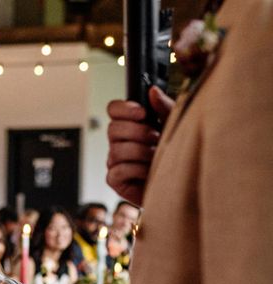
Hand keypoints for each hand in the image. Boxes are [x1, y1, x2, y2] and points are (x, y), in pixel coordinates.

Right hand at [106, 86, 174, 205]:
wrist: (179, 184)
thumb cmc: (175, 155)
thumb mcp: (175, 126)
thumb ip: (164, 108)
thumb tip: (153, 91)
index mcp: (130, 125)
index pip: (113, 109)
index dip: (124, 108)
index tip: (143, 113)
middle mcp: (118, 142)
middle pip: (113, 129)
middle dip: (138, 132)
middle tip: (156, 138)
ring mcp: (114, 161)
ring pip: (117, 150)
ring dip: (141, 152)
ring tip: (156, 156)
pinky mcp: (114, 180)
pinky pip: (119, 170)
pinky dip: (137, 170)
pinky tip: (149, 172)